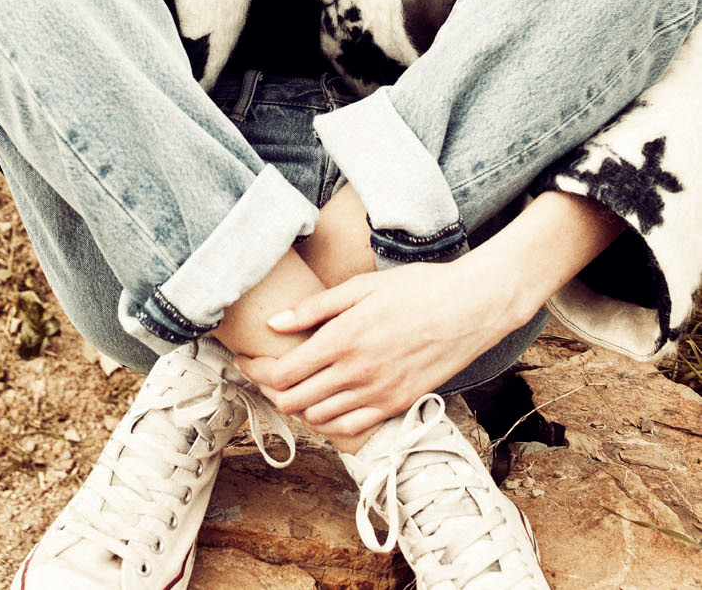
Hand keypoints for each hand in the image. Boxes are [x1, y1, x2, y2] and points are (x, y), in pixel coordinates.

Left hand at [235, 259, 518, 438]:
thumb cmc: (417, 289)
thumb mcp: (362, 286)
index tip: (244, 356)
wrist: (470, 309)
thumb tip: (275, 321)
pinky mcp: (396, 405)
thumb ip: (315, 308)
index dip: (255, 369)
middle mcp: (356, 373)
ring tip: (289, 384)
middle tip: (260, 371)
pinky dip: (326, 420)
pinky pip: (349, 427)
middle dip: (267, 388)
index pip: (282, 372)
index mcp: (343, 339)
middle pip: (293, 399)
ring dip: (296, 405)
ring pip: (317, 418)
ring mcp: (377, 394)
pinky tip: (321, 402)